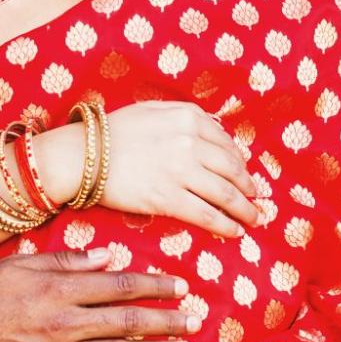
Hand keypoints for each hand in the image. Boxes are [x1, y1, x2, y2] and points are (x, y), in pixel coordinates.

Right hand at [0, 251, 195, 341]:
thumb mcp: (19, 265)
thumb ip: (66, 261)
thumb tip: (109, 257)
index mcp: (59, 288)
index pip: (122, 285)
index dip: (156, 286)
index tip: (180, 287)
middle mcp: (65, 323)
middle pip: (130, 321)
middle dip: (168, 320)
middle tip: (195, 321)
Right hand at [100, 102, 260, 238]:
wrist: (83, 156)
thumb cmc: (113, 131)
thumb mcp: (152, 110)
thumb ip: (184, 116)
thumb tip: (212, 130)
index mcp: (188, 118)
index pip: (226, 143)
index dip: (240, 162)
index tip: (245, 174)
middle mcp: (190, 142)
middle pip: (232, 169)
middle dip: (249, 187)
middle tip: (256, 198)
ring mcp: (181, 171)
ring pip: (226, 194)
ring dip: (245, 209)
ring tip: (254, 219)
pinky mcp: (169, 198)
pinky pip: (207, 214)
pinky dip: (226, 225)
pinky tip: (235, 231)